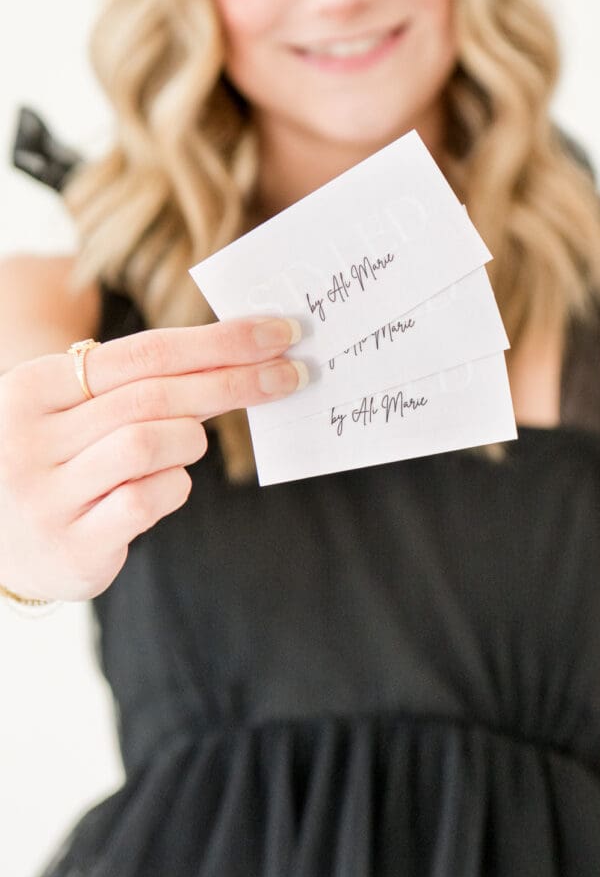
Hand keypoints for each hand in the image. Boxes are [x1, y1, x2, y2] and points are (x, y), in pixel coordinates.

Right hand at [0, 317, 304, 601]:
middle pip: (156, 394)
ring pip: (150, 443)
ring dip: (191, 440)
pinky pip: (146, 500)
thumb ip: (135, 384)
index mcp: (35, 386)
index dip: (218, 342)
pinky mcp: (72, 543)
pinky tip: (163, 485)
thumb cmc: (56, 460)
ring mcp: (47, 492)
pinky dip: (173, 487)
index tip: (277, 333)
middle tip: (289, 374)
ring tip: (188, 444)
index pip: (145, 352)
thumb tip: (237, 355)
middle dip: (233, 381)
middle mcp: (32, 436)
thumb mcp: (73, 410)